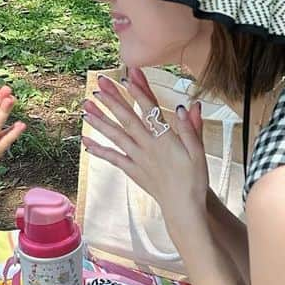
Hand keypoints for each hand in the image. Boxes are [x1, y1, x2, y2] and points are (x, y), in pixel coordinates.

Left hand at [82, 71, 207, 220]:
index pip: (150, 110)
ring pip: (115, 135)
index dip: (139, 92)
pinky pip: (112, 158)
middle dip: (113, 100)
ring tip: (86, 107)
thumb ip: (190, 128)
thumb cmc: (193, 179)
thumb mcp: (198, 152)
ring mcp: (137, 159)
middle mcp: (147, 147)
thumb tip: (185, 106)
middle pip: (127, 119)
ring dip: (100, 120)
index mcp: (165, 139)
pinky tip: (85, 141)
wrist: (183, 207)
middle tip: (100, 84)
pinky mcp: (132, 170)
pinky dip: (98, 149)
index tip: (128, 77)